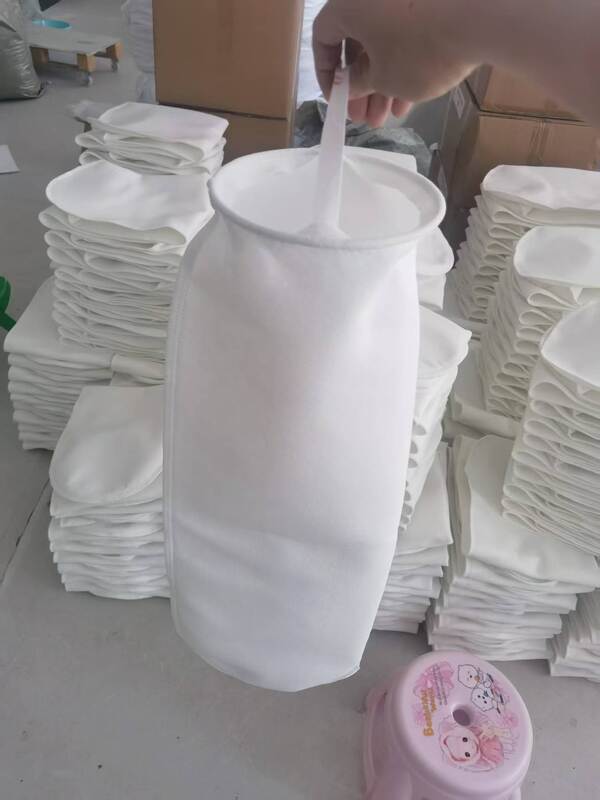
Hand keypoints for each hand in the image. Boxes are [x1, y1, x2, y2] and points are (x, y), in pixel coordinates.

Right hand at [313, 0, 478, 126]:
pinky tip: (410, 98)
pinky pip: (406, 33)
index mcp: (348, 4)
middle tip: (365, 118)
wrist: (483, 17)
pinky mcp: (429, 3)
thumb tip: (349, 83)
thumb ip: (358, 82)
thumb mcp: (383, 78)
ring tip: (388, 117)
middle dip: (361, 85)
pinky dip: (404, 62)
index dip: (326, 73)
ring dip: (383, 81)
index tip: (337, 98)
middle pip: (357, 42)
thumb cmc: (420, 50)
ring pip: (384, 40)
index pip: (323, 37)